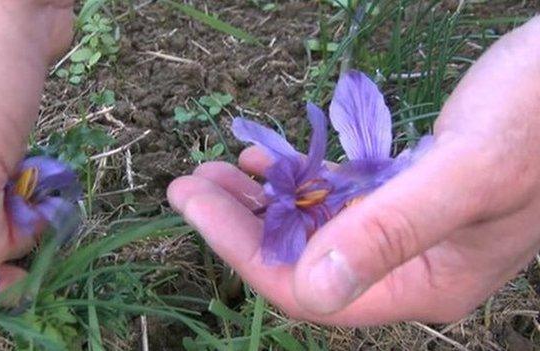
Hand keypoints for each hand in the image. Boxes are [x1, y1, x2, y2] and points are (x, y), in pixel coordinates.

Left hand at [168, 17, 539, 324]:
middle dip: (240, 226)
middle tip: (188, 185)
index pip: (313, 289)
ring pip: (315, 229)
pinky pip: (335, 200)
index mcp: (426, 282)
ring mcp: (407, 231)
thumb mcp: (470, 170)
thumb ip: (394, 230)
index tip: (196, 206)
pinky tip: (265, 165)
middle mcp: (411, 266)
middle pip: (304, 261)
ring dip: (261, 203)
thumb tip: (314, 289)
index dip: (246, 252)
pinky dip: (297, 182)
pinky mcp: (405, 194)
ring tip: (212, 173)